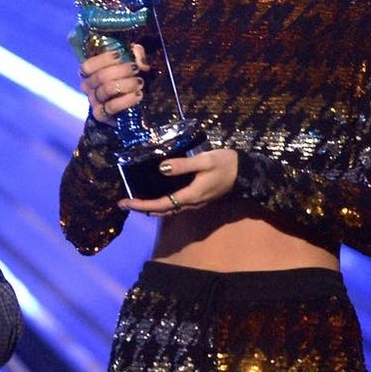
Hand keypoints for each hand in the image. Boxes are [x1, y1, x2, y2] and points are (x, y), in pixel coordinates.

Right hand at [79, 45, 149, 123]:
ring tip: (140, 82)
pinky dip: (126, 100)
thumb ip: (136, 55)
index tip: (119, 55)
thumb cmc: (127, 77)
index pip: (88, 66)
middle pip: (100, 76)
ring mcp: (94, 102)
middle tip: (136, 69)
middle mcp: (89, 87)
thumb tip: (141, 63)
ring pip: (106, 90)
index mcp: (90, 73)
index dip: (103, 59)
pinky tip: (138, 95)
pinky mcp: (102, 116)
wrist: (129, 104)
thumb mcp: (131, 60)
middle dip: (121, 70)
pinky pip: (111, 107)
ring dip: (126, 84)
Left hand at [120, 149, 238, 216]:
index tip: (125, 203)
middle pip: (162, 210)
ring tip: (135, 201)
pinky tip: (154, 195)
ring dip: (150, 207)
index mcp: (191, 195)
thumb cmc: (226, 164)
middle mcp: (191, 203)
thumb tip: (161, 169)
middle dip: (142, 208)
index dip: (142, 205)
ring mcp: (194, 203)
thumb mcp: (205, 160)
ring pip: (168, 209)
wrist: (246, 172)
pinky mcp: (197, 199)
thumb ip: (183, 165)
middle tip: (124, 204)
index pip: (161, 204)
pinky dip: (161, 203)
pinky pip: (175, 205)